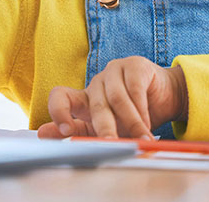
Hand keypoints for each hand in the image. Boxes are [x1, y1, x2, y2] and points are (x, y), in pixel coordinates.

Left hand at [37, 56, 187, 138]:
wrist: (164, 98)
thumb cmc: (132, 116)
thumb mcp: (106, 130)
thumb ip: (78, 133)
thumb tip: (43, 134)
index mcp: (84, 99)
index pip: (60, 97)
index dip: (58, 111)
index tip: (65, 130)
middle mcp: (97, 83)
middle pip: (95, 105)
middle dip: (105, 128)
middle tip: (113, 144)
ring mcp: (115, 71)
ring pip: (117, 98)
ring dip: (131, 123)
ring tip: (142, 141)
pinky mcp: (134, 65)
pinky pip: (135, 88)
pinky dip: (141, 109)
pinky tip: (148, 123)